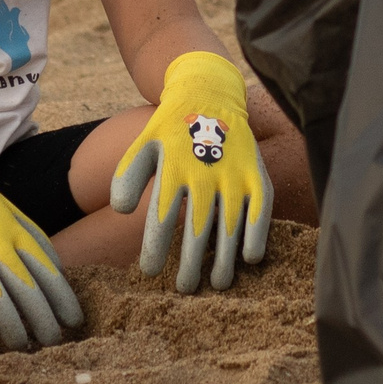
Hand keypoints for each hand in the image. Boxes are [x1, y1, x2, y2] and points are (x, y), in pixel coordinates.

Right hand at [0, 121, 82, 350]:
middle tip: (53, 341)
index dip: (62, 297)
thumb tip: (50, 263)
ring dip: (13, 327)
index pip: (47, 268)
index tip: (73, 319)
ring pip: (0, 299)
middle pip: (28, 289)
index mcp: (13, 228)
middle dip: (43, 319)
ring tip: (22, 345)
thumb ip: (23, 233)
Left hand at [109, 52, 271, 291]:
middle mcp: (205, 171)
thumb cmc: (170, 129)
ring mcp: (234, 172)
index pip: (161, 217)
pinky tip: (251, 258)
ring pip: (230, 225)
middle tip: (184, 289)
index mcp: (173, 166)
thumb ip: (128, 176)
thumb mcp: (143, 144)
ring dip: (224, 259)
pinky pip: (261, 208)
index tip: (150, 272)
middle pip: (198, 230)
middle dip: (191, 265)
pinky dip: (258, 233)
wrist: (208, 94)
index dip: (156, 249)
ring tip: (216, 284)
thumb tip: (121, 211)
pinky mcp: (257, 172)